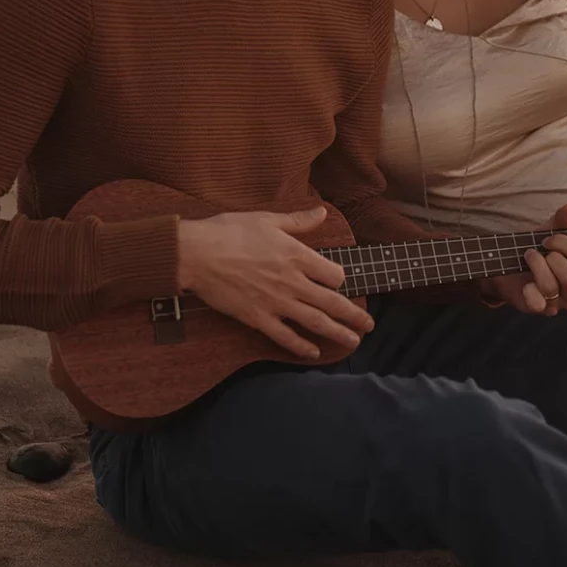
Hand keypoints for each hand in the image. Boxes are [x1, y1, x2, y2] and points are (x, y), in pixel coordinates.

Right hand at [175, 206, 373, 360]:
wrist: (197, 254)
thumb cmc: (229, 231)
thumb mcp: (267, 219)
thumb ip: (298, 220)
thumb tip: (322, 213)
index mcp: (296, 255)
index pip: (333, 274)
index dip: (340, 279)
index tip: (340, 282)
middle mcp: (292, 281)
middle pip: (332, 302)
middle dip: (354, 315)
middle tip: (369, 325)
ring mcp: (276, 302)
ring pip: (315, 322)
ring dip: (338, 333)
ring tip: (354, 342)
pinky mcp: (258, 318)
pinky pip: (285, 337)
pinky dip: (302, 347)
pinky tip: (314, 353)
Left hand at [476, 203, 566, 315]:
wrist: (506, 267)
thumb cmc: (534, 252)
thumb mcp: (547, 233)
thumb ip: (561, 221)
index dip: (563, 242)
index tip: (546, 239)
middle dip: (551, 258)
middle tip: (536, 251)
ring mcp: (557, 303)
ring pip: (552, 287)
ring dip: (536, 266)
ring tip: (527, 258)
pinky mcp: (539, 309)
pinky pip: (538, 303)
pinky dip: (529, 290)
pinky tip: (525, 284)